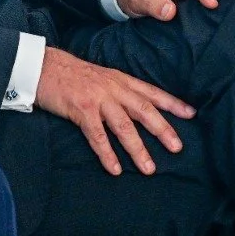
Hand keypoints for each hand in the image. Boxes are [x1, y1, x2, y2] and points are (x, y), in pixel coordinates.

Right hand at [33, 47, 194, 176]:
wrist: (43, 66)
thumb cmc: (72, 75)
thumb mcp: (101, 77)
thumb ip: (119, 90)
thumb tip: (136, 109)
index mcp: (120, 80)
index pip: (151, 92)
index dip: (172, 103)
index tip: (191, 114)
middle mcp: (113, 88)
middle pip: (143, 110)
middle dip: (162, 129)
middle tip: (177, 148)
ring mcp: (97, 99)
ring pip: (123, 126)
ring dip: (138, 149)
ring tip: (149, 168)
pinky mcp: (80, 110)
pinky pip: (97, 136)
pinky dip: (107, 153)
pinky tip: (115, 169)